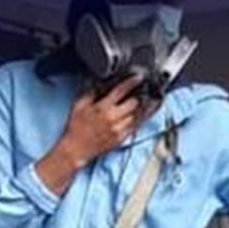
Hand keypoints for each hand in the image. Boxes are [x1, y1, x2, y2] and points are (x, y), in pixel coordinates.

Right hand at [35, 74, 147, 196]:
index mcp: (102, 108)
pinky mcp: (121, 139)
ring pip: (138, 115)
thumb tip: (100, 83)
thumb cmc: (76, 128)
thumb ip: (90, 92)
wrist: (76, 149)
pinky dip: (142, 119)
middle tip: (143, 90)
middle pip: (134, 103)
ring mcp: (119, 130)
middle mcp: (113, 119)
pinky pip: (136, 127)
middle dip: (138, 95)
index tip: (139, 77)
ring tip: (152, 100)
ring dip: (144, 107)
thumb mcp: (79, 105)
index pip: (121, 91)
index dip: (132, 82)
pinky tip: (147, 113)